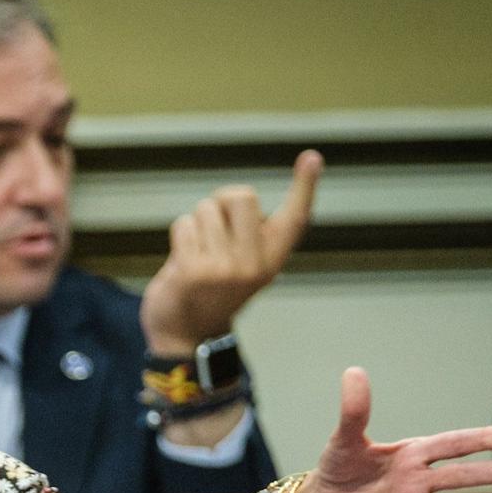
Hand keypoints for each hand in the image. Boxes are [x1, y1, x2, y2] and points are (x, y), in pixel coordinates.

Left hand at [140, 149, 323, 353]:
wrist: (184, 335)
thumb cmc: (210, 290)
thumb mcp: (241, 265)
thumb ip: (246, 236)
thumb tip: (236, 197)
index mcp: (271, 260)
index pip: (294, 219)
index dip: (304, 187)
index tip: (312, 157)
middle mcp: (254, 264)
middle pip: (240, 196)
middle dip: (220, 202)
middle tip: (213, 230)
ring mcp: (224, 269)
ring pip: (206, 209)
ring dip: (195, 224)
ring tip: (197, 253)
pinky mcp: (193, 271)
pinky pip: (184, 225)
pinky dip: (180, 235)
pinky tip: (182, 261)